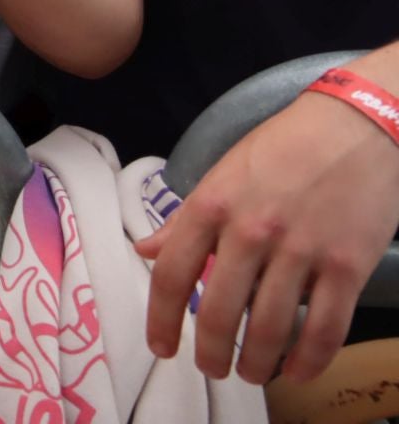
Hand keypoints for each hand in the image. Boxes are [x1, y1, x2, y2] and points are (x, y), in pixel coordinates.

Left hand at [138, 91, 398, 383]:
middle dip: (209, 353)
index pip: (171, 274)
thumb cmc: (282, 147)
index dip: (161, 319)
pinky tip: (297, 371)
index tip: (161, 348)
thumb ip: (184, 219)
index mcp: (211, 205)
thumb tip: (145, 250)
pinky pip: (325, 328)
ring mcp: (301, 250)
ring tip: (251, 373)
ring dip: (256, 364)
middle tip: (211, 369)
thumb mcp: (221, 173)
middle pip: (217, 312)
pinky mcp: (348, 265)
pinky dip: (308, 360)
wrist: (354, 125)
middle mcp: (250, 230)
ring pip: (269, 328)